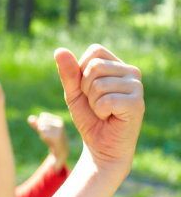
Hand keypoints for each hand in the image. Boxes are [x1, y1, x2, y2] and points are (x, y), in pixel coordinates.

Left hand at [28, 112, 67, 170]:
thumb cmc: (52, 138)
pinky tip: (49, 140)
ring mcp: (59, 130)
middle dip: (41, 128)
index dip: (40, 123)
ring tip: (49, 137)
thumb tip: (30, 118)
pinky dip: (44, 137)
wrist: (61, 150)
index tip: (47, 129)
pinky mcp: (57, 137)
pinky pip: (44, 135)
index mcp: (58, 120)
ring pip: (42, 128)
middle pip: (41, 121)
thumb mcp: (43, 129)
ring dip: (42, 133)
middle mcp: (60, 124)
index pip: (43, 116)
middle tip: (48, 134)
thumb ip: (36, 124)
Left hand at [55, 45, 143, 177]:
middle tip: (95, 103)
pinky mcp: (137, 103)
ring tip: (103, 111)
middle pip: (95, 66)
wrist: (101, 145)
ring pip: (99, 85)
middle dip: (85, 89)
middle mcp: (131, 72)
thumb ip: (68, 72)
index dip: (82, 71)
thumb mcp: (73, 93)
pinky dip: (100, 111)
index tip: (87, 89)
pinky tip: (110, 117)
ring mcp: (137, 87)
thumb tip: (59, 50)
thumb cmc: (89, 117)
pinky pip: (106, 100)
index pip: (95, 51)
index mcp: (117, 65)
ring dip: (93, 102)